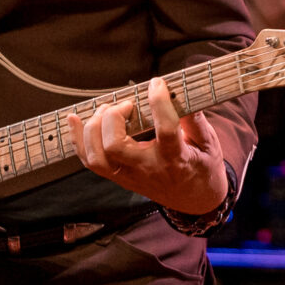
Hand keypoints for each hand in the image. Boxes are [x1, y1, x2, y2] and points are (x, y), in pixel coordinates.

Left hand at [75, 78, 231, 213]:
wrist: (195, 200)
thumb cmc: (203, 169)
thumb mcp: (209, 144)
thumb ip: (196, 120)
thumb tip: (181, 94)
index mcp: (175, 159)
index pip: (166, 131)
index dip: (159, 103)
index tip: (157, 83)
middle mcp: (148, 169)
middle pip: (115, 146)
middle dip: (113, 117)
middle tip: (126, 104)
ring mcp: (130, 176)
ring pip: (97, 157)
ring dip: (93, 129)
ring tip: (106, 111)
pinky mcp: (119, 177)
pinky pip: (90, 162)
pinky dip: (78, 140)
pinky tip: (75, 119)